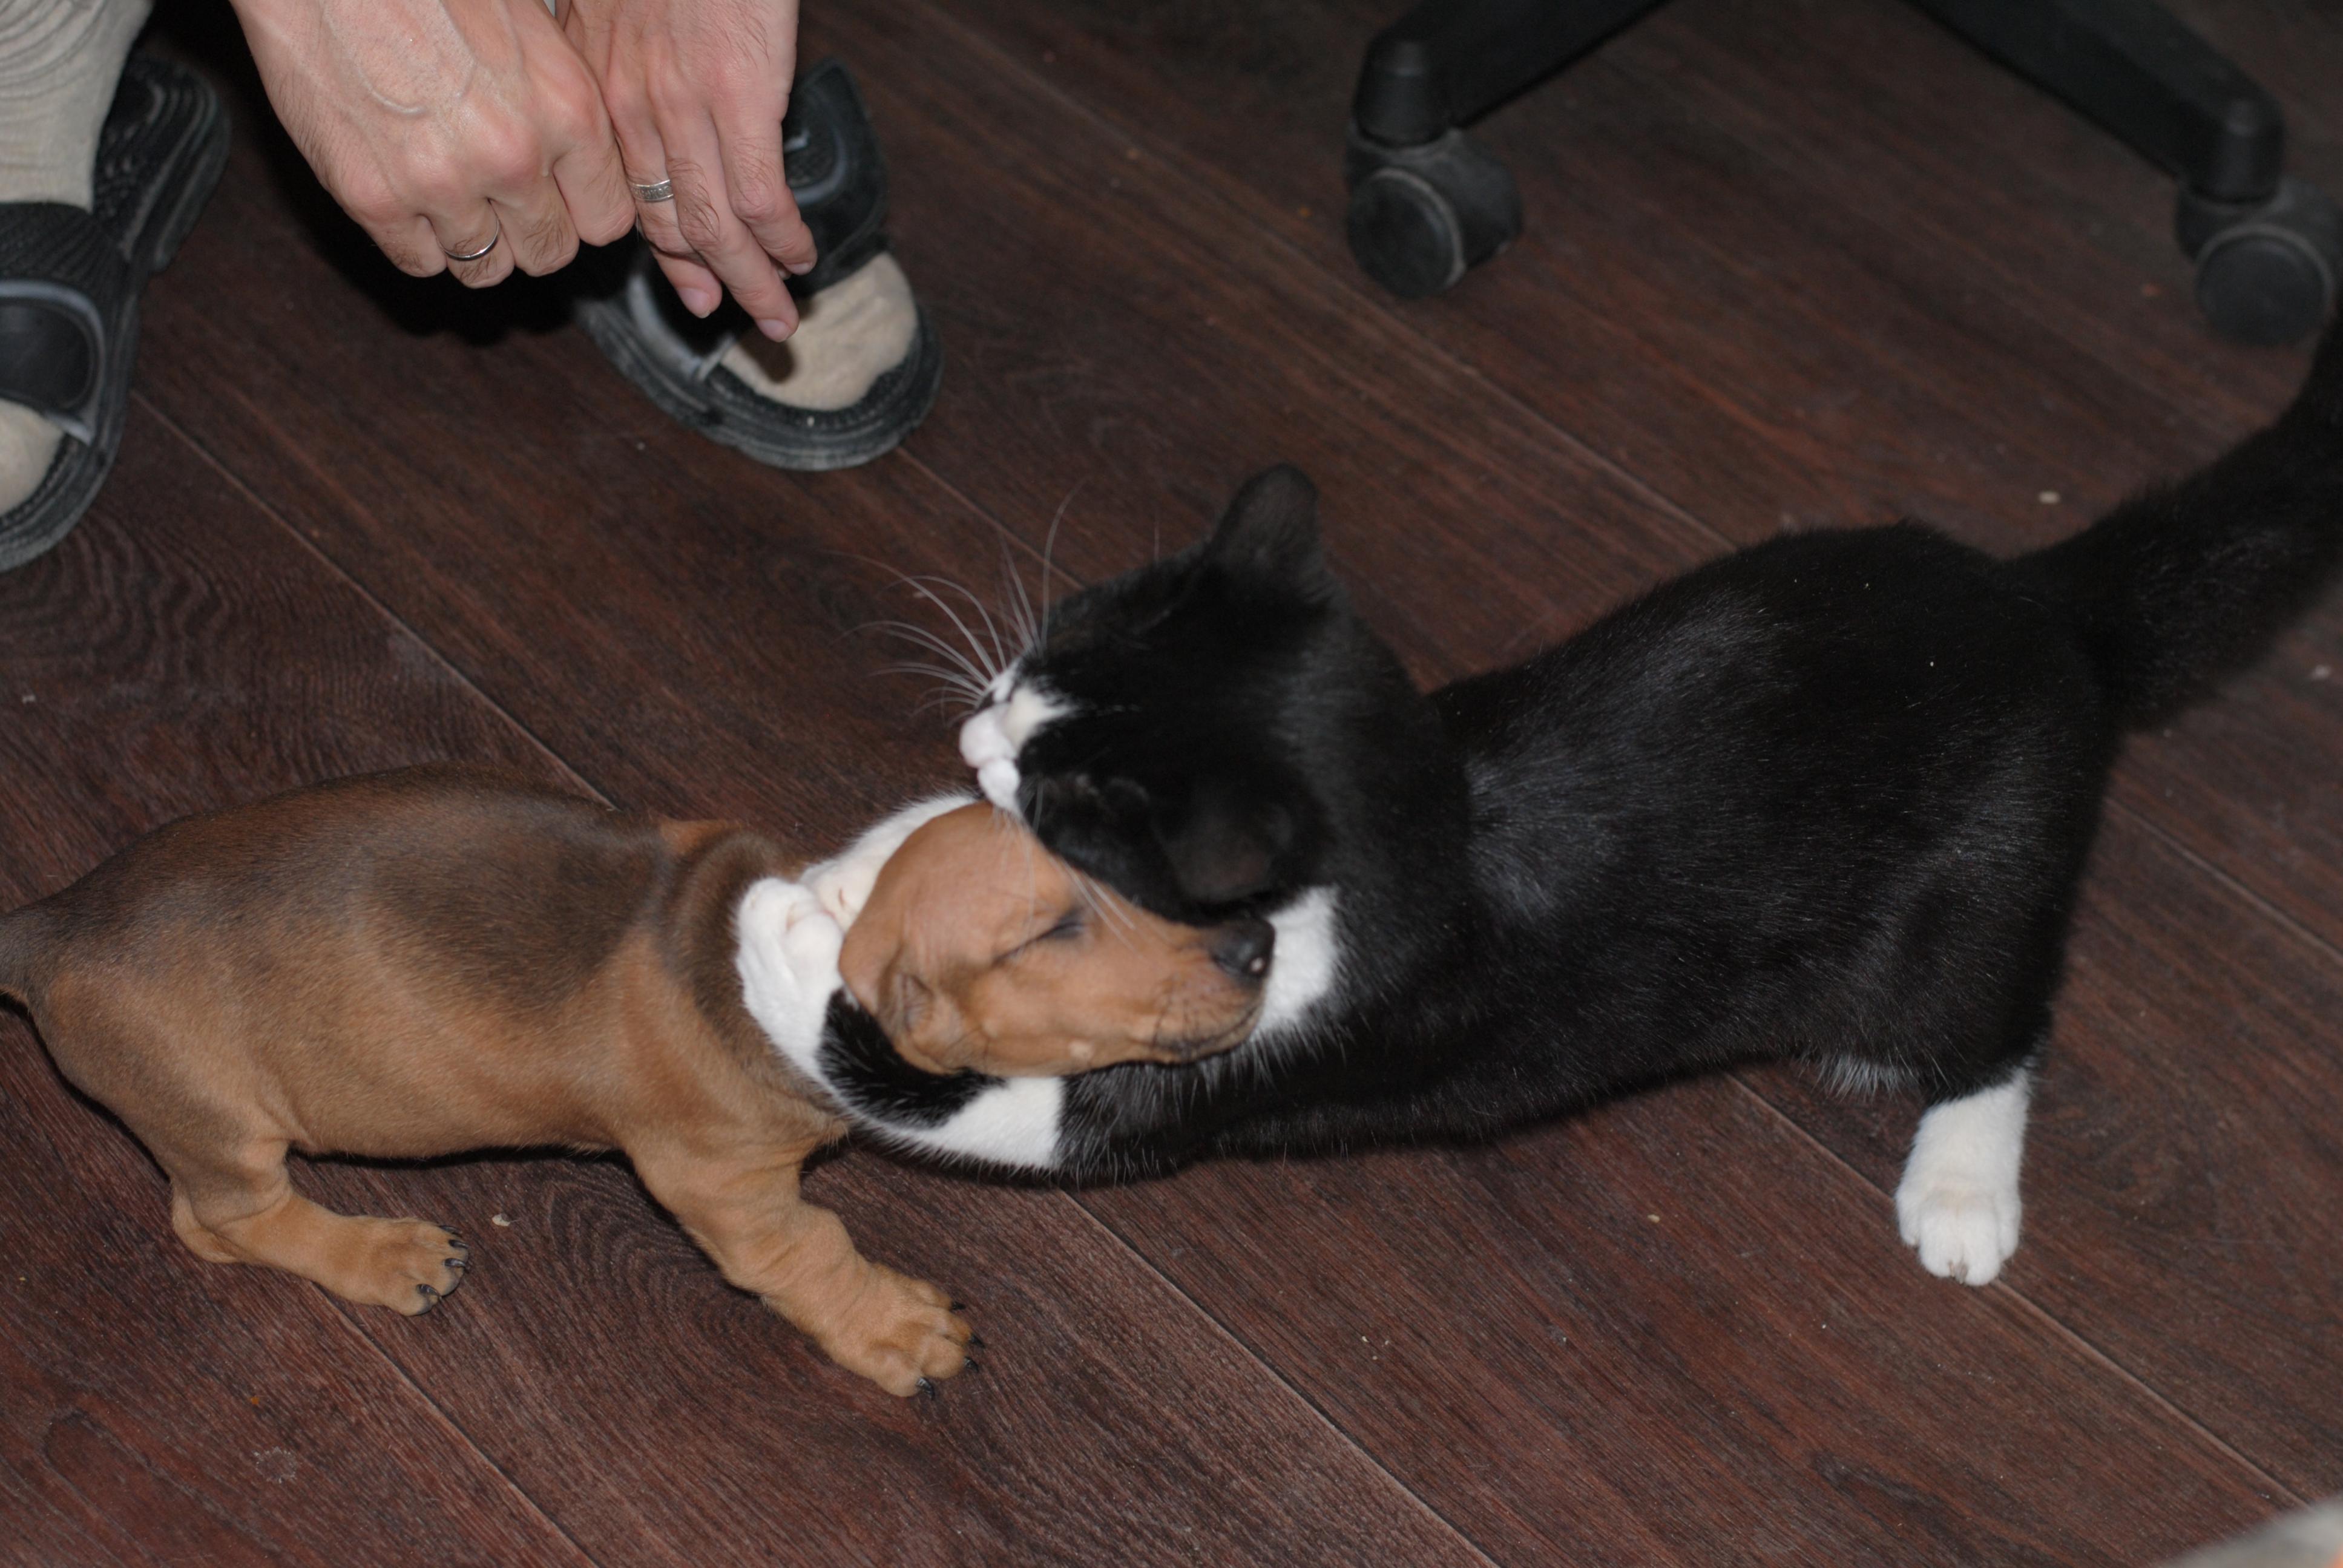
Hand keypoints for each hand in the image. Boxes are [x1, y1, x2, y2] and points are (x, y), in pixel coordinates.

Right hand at [231, 0, 636, 285]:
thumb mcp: (530, 30)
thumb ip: (561, 106)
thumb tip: (584, 167)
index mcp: (567, 111)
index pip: (607, 220)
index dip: (582, 213)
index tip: (562, 202)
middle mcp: (513, 156)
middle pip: (549, 252)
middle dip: (529, 233)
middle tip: (501, 201)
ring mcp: (442, 182)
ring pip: (485, 267)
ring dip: (473, 241)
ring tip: (451, 195)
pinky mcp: (373, 197)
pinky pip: (418, 262)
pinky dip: (417, 241)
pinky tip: (408, 195)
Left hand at [561, 0, 815, 338]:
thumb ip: (620, 41)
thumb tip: (642, 72)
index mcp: (601, 84)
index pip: (627, 189)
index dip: (664, 248)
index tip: (689, 283)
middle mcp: (633, 107)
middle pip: (670, 221)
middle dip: (709, 281)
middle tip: (739, 319)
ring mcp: (684, 109)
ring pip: (714, 225)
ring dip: (751, 279)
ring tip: (778, 318)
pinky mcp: (737, 99)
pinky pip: (759, 197)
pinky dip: (781, 239)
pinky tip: (801, 258)